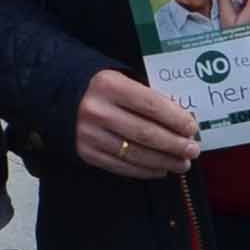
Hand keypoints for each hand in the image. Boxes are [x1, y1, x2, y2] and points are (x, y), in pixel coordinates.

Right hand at [78, 69, 199, 177]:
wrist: (56, 96)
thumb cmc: (100, 87)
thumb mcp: (121, 79)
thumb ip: (147, 96)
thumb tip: (180, 119)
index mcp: (110, 85)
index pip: (151, 106)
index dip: (175, 119)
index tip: (192, 129)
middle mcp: (98, 111)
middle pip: (145, 133)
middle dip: (174, 145)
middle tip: (193, 151)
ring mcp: (90, 134)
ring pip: (135, 153)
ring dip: (163, 161)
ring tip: (182, 164)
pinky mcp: (85, 152)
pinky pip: (121, 166)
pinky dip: (144, 170)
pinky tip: (160, 169)